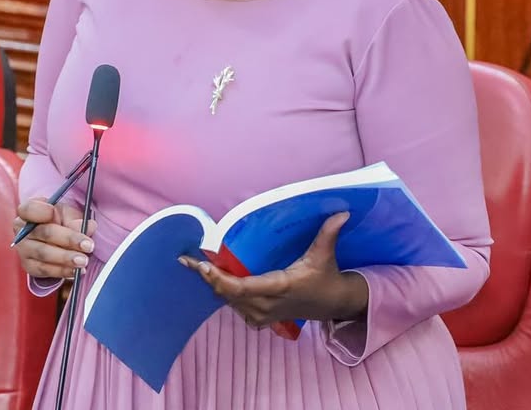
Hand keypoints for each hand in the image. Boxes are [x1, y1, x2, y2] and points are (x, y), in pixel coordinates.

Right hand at [13, 198, 96, 279]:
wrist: (54, 240)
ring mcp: (23, 250)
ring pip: (45, 254)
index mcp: (28, 211)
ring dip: (66, 258)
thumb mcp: (67, 215)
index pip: (29, 209)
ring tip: (83, 261)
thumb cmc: (60, 222)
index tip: (54, 212)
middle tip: (87, 245)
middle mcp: (22, 230)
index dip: (41, 211)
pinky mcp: (29, 266)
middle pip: (44, 233)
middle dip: (68, 239)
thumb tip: (87, 226)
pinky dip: (62, 271)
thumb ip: (75, 219)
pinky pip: (45, 270)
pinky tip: (76, 271)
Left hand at [180, 212, 367, 331]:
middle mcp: (268, 304)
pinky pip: (235, 307)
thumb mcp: (325, 255)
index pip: (243, 289)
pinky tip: (212, 279)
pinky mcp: (261, 318)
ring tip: (193, 266)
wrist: (333, 305)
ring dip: (213, 285)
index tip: (203, 265)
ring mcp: (263, 315)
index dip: (221, 280)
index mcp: (280, 286)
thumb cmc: (326, 277)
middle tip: (188, 261)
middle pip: (229, 295)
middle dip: (208, 278)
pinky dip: (223, 293)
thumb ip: (329, 233)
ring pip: (229, 301)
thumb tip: (342, 212)